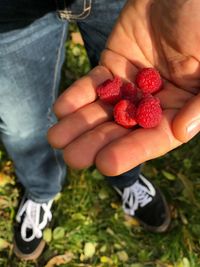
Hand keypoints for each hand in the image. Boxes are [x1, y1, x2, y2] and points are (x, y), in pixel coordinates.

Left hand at [48, 0, 199, 175]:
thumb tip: (180, 132)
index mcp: (179, 107)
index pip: (154, 138)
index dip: (131, 152)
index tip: (106, 164)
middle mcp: (153, 101)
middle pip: (122, 128)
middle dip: (96, 142)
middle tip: (72, 158)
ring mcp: (130, 84)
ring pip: (104, 109)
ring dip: (79, 124)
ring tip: (56, 139)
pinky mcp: (112, 66)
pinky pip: (94, 84)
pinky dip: (78, 95)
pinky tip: (61, 109)